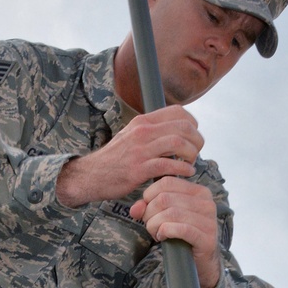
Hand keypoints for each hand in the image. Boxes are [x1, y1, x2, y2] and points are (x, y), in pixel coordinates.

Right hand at [55, 105, 203, 208]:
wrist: (90, 175)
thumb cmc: (114, 159)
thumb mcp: (130, 136)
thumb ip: (151, 131)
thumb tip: (173, 131)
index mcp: (142, 121)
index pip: (178, 112)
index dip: (192, 124)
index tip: (193, 137)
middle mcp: (142, 132)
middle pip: (183, 127)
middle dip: (197, 140)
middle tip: (196, 152)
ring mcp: (140, 150)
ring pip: (179, 143)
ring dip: (191, 154)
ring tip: (190, 162)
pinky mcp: (139, 169)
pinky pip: (168, 165)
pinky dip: (182, 169)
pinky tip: (185, 173)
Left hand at [129, 177, 221, 287]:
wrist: (201, 261)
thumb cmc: (182, 236)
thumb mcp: (165, 217)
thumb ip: (148, 208)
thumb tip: (135, 209)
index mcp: (198, 191)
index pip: (167, 182)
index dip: (149, 195)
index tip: (147, 210)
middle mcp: (206, 203)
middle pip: (165, 198)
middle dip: (150, 213)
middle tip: (150, 225)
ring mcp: (209, 220)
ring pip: (170, 213)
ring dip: (155, 225)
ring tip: (156, 233)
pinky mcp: (206, 238)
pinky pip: (180, 229)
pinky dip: (165, 232)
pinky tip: (163, 237)